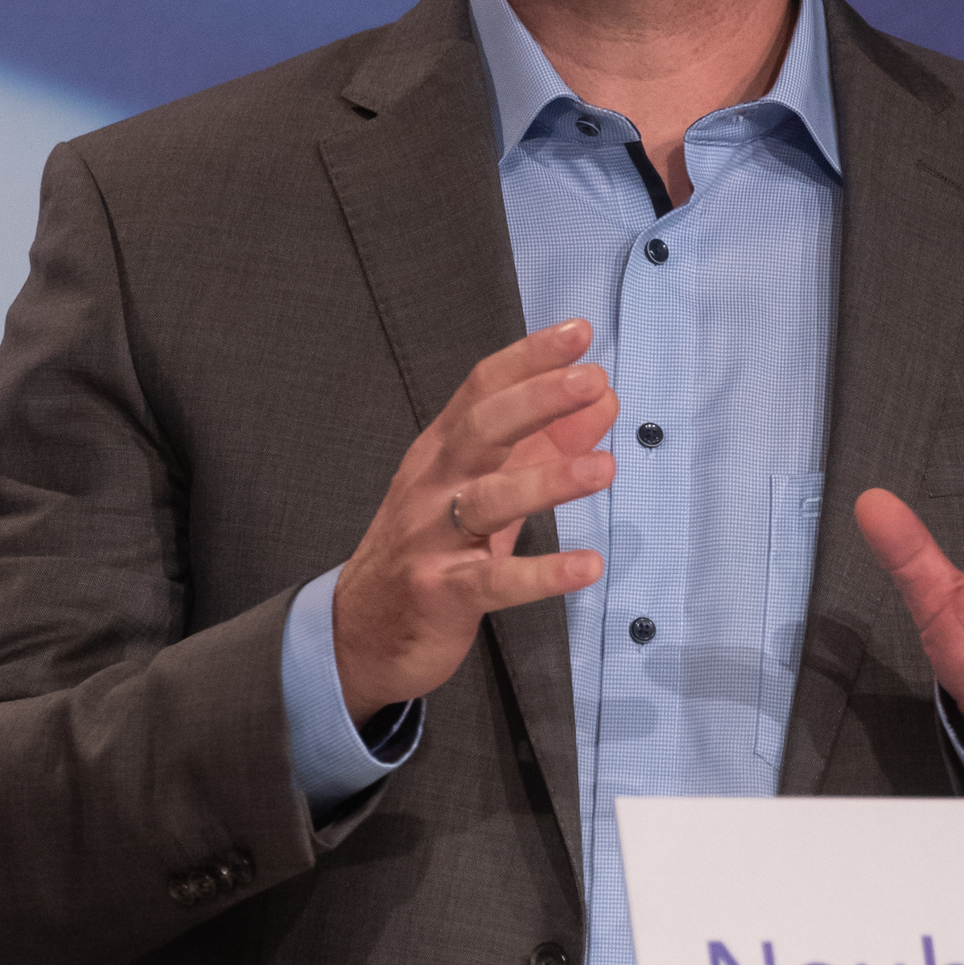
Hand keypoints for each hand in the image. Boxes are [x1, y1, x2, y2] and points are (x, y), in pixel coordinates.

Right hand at [331, 321, 615, 721]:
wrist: (359, 632)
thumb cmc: (430, 549)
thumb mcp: (487, 489)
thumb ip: (544, 445)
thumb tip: (604, 400)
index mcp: (442, 451)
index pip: (481, 389)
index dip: (528, 358)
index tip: (579, 332)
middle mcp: (432, 484)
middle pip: (480, 430)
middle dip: (536, 399)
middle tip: (590, 379)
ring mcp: (431, 538)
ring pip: (486, 500)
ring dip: (546, 481)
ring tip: (603, 468)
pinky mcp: (441, 592)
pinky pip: (494, 580)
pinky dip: (542, 575)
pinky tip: (588, 566)